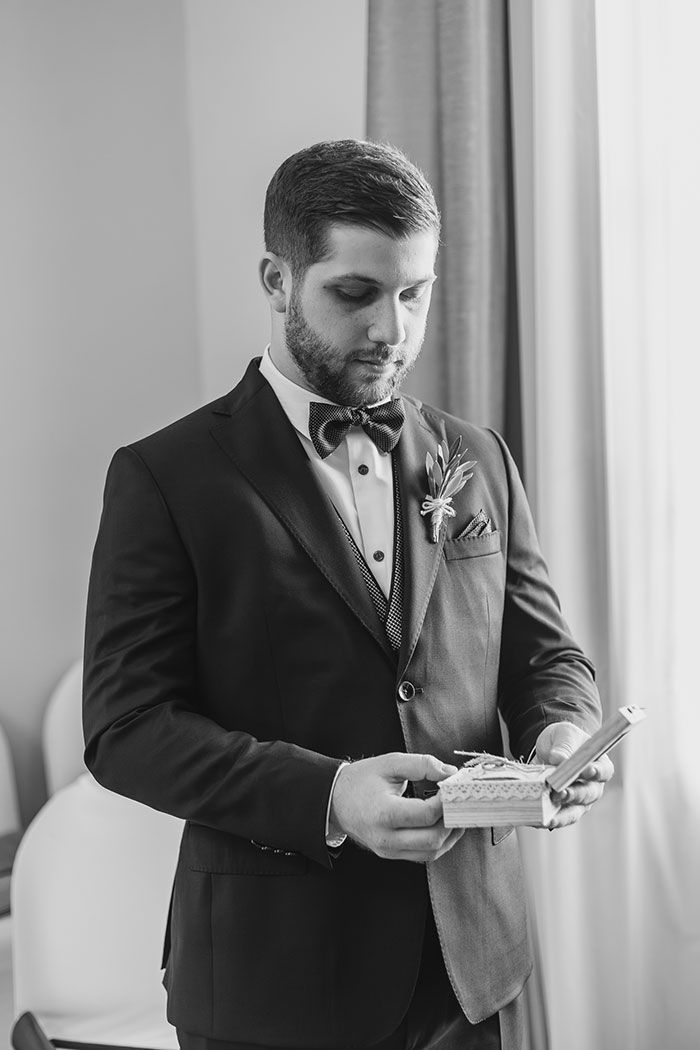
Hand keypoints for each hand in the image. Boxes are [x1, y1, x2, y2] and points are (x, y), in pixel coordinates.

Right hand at [329, 752, 464, 862]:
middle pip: (433, 839)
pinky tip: (445, 825)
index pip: (426, 815)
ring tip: (456, 813)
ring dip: (450, 834)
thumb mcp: (390, 763)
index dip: (446, 801)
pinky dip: (439, 842)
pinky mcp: (392, 854)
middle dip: (452, 820)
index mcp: (384, 813)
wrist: (335, 800)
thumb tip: (450, 774)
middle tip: (460, 801)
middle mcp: (386, 838)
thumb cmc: (361, 780)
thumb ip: (421, 765)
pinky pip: (423, 855)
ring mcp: (389, 850)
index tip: (453, 787)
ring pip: (432, 852)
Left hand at [536, 722, 613, 829]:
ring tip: (548, 817)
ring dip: (561, 815)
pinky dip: (547, 819)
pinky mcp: (562, 809)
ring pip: (573, 812)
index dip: (596, 772)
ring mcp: (578, 801)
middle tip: (560, 793)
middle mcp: (593, 787)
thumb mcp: (564, 735)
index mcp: (599, 765)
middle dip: (574, 795)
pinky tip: (536, 820)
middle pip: (587, 795)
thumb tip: (558, 759)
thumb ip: (563, 746)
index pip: (603, 771)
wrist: (550, 749)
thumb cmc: (564, 740)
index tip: (587, 771)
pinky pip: (557, 817)